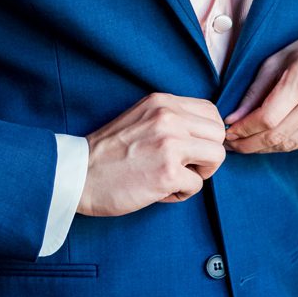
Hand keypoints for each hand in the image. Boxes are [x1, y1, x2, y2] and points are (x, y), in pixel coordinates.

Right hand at [80, 90, 226, 216]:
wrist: (78, 174)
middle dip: (208, 155)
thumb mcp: (140, 118)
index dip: (207, 135)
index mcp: (163, 102)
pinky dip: (181, 193)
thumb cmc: (107, 153)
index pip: (211, 112)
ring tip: (176, 179)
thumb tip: (200, 135)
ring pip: (216, 157)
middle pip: (219, 134)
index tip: (192, 150)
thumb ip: (169, 119)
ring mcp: (170, 145)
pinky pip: (197, 185)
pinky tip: (159, 191)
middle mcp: (169, 118)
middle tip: (186, 167)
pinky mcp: (168, 173)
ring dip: (200, 173)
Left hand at [226, 27, 297, 154]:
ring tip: (248, 143)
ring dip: (264, 148)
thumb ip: (255, 90)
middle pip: (275, 137)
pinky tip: (274, 138)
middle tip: (232, 144)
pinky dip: (285, 144)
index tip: (228, 133)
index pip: (266, 118)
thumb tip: (233, 119)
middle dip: (248, 144)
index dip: (242, 131)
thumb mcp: (281, 57)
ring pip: (288, 146)